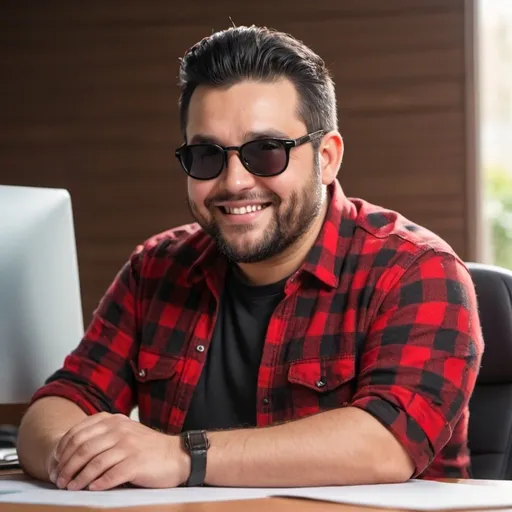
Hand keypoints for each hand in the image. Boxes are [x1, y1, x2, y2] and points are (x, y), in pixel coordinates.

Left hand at [47, 412, 189, 490]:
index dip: (61, 450)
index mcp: (113, 420)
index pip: (77, 433)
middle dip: (66, 467)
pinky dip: (97, 484)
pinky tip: (91, 490)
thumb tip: (70, 452)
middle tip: (59, 481)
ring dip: (78, 479)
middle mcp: (119, 429)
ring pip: (93, 463)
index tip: (54, 465)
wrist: (177, 455)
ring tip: (70, 488)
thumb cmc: (146, 448)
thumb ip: (101, 435)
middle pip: (82, 448)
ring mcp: (128, 445)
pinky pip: (110, 475)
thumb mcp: (124, 432)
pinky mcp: (136, 463)